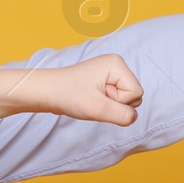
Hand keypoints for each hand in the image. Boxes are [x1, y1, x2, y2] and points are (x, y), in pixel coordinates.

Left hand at [0, 54, 143, 124]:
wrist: (46, 93)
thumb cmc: (68, 96)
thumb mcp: (98, 108)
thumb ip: (122, 115)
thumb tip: (133, 118)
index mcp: (117, 64)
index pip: (136, 93)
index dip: (119, 102)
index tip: (98, 97)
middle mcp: (116, 66)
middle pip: (134, 96)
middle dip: (115, 104)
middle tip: (93, 99)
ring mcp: (110, 74)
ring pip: (125, 101)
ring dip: (109, 106)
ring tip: (91, 99)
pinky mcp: (104, 82)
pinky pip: (115, 101)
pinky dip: (104, 105)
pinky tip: (90, 100)